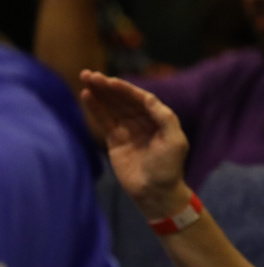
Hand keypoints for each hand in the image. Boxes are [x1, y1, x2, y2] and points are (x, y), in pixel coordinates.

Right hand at [80, 70, 191, 218]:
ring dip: (99, 93)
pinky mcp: (115, 140)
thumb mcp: (175, 141)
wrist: (155, 192)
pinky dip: (95, 108)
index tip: (111, 82)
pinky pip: (104, 120)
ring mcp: (128, 129)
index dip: (126, 89)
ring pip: (112, 106)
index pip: (140, 98)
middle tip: (90, 74)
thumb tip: (149, 98)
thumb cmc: (169, 167)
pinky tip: (86, 95)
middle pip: (123, 99)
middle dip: (108, 86)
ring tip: (86, 78)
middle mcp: (143, 120)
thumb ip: (165, 118)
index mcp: (159, 118)